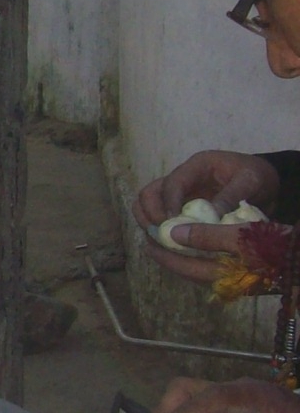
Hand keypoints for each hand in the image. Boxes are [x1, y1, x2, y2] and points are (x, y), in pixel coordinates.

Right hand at [133, 151, 278, 281]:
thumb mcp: (251, 181)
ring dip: (149, 224)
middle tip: (163, 236)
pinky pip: (161, 218)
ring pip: (148, 206)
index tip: (172, 225)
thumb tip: (210, 217)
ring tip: (161, 242)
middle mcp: (182, 178)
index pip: (172, 184)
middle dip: (150, 215)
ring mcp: (180, 194)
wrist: (265, 182)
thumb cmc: (258, 176)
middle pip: (150, 193)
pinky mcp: (182, 208)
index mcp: (197, 166)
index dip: (168, 204)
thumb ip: (231, 196)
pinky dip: (161, 231)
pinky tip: (170, 246)